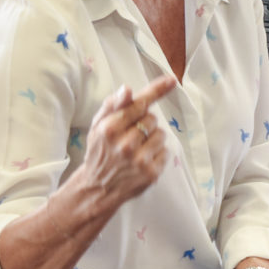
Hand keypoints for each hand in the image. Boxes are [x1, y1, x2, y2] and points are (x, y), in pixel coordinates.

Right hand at [79, 76, 179, 206]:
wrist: (97, 188)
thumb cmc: (99, 152)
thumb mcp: (97, 126)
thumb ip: (112, 106)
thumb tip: (127, 89)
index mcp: (110, 129)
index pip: (140, 104)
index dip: (156, 90)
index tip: (171, 80)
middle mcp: (125, 144)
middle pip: (152, 118)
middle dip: (144, 124)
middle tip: (130, 136)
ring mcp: (139, 160)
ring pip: (161, 134)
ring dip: (152, 139)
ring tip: (137, 150)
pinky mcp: (151, 173)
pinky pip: (166, 151)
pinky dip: (158, 154)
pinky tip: (143, 161)